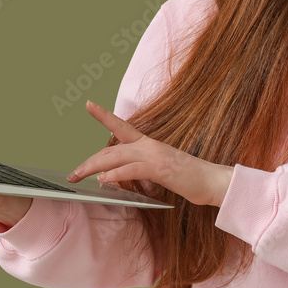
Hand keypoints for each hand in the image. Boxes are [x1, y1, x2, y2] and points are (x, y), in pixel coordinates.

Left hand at [68, 100, 233, 206]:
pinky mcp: (160, 168)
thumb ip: (139, 173)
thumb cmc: (190, 180)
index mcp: (149, 144)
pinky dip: (115, 174)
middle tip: (72, 173)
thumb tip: (118, 180)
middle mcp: (149, 145)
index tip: (89, 105)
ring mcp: (155, 155)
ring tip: (79, 176)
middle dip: (88, 161)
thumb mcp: (159, 175)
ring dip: (94, 167)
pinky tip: (103, 180)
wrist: (214, 182)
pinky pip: (131, 169)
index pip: (122, 127)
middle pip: (111, 148)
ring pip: (116, 157)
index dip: (104, 115)